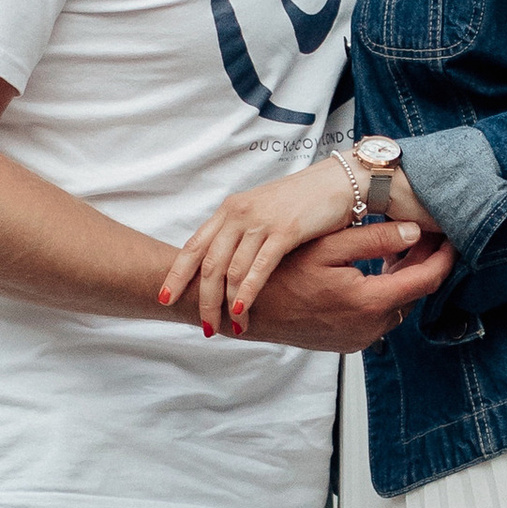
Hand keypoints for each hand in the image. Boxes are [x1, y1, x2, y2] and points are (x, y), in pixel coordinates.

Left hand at [161, 157, 375, 332]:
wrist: (341, 180)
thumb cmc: (305, 200)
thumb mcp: (264, 212)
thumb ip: (242, 233)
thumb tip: (227, 263)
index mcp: (230, 210)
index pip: (194, 246)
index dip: (177, 274)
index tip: (165, 298)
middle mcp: (239, 214)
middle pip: (209, 264)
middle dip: (203, 299)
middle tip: (205, 326)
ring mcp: (260, 222)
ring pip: (231, 270)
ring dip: (227, 303)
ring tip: (229, 327)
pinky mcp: (285, 231)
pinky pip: (258, 267)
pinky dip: (247, 292)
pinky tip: (242, 311)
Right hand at [244, 223, 453, 353]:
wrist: (244, 309)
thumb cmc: (280, 272)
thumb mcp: (328, 246)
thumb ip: (375, 239)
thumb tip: (416, 232)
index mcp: (370, 303)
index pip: (427, 280)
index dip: (444, 256)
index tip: (452, 235)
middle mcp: (369, 328)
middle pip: (414, 294)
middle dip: (424, 263)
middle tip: (425, 232)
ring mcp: (358, 339)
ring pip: (396, 305)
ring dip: (403, 278)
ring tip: (401, 245)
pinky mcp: (346, 342)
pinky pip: (377, 316)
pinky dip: (384, 293)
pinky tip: (376, 268)